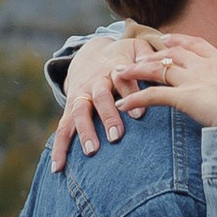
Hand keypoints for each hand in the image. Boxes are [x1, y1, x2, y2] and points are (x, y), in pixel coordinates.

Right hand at [47, 28, 166, 171]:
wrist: (91, 54)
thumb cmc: (123, 56)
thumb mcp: (136, 49)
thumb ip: (149, 56)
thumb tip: (158, 65)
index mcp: (114, 68)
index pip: (122, 79)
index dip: (129, 93)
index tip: (140, 115)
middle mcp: (95, 83)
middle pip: (100, 97)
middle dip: (107, 116)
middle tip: (117, 136)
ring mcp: (80, 96)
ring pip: (79, 112)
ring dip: (85, 132)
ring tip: (91, 152)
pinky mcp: (70, 109)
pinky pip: (63, 129)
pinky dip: (60, 148)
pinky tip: (57, 168)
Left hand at [130, 36, 216, 132]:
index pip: (196, 44)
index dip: (178, 41)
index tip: (165, 39)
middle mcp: (205, 66)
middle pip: (170, 54)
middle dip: (149, 55)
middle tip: (132, 59)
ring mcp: (194, 80)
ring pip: (157, 69)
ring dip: (134, 71)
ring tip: (116, 75)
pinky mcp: (186, 98)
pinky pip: (154, 95)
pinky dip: (135, 98)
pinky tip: (122, 104)